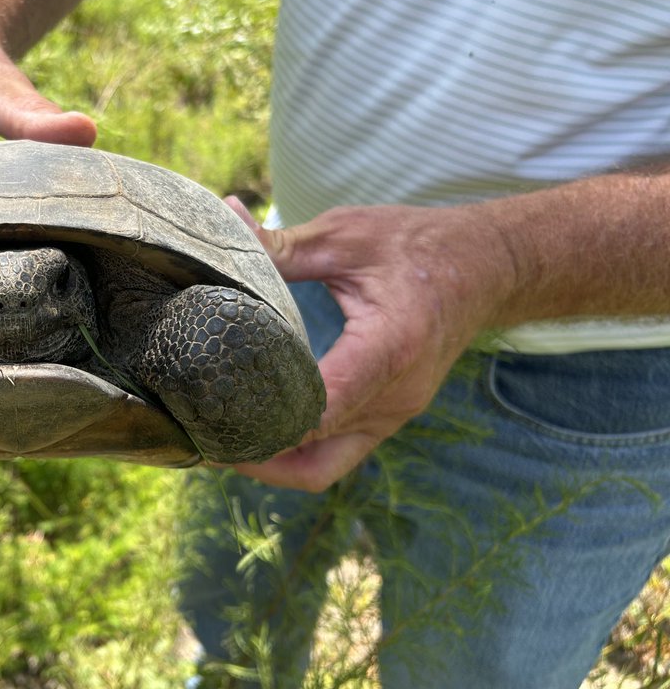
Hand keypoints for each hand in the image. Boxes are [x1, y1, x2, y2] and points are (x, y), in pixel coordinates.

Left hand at [225, 198, 517, 491]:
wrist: (487, 265)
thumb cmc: (417, 246)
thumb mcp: (345, 236)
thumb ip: (280, 244)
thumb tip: (222, 221)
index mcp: (387, 348)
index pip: (318, 409)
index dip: (262, 423)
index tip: (210, 419)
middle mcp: (394, 395)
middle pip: (316, 463)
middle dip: (256, 461)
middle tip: (203, 438)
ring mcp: (394, 412)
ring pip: (324, 467)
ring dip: (272, 462)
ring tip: (219, 436)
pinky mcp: (389, 414)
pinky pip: (336, 450)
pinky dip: (294, 448)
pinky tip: (256, 422)